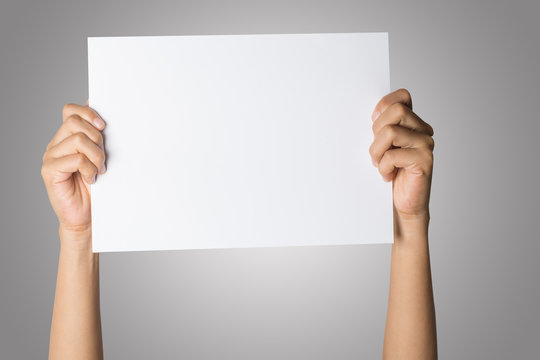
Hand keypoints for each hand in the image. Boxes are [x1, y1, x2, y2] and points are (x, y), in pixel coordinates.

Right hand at [41, 102, 105, 241]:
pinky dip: (89, 168)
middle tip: (103, 158)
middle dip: (97, 137)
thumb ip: (100, 138)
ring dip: (96, 155)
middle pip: (75, 122)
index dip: (88, 113)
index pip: (71, 111)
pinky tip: (92, 179)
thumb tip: (106, 114)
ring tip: (100, 170)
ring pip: (77, 139)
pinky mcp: (49, 170)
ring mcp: (51, 156)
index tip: (104, 126)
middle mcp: (57, 144)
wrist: (88, 216)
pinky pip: (75, 159)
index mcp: (67, 137)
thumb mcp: (102, 158)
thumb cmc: (97, 188)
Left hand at [369, 89, 433, 219]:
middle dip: (377, 130)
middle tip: (377, 151)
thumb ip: (382, 127)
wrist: (404, 205)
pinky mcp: (424, 161)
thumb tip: (373, 112)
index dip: (383, 106)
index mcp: (414, 123)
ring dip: (376, 151)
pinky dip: (383, 167)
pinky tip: (388, 176)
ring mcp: (426, 145)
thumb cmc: (391, 174)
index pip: (402, 97)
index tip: (374, 126)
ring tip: (379, 164)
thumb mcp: (382, 146)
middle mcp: (424, 130)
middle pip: (396, 110)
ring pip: (391, 132)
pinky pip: (392, 155)